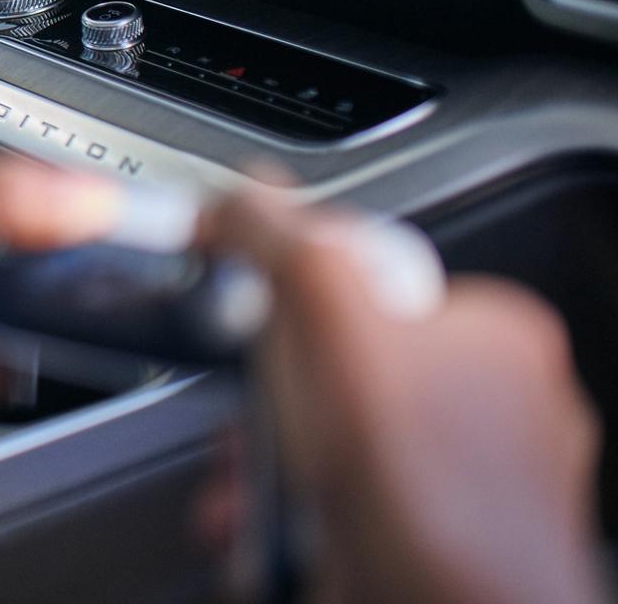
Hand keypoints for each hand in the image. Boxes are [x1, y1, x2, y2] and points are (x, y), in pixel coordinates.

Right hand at [206, 187, 604, 603]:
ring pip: (331, 442)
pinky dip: (286, 516)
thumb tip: (241, 192)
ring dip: (265, 463)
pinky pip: (337, 506)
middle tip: (249, 422)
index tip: (257, 324)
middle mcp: (494, 407)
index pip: (367, 276)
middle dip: (268, 399)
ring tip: (250, 486)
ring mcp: (465, 484)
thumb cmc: (426, 494)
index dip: (294, 299)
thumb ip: (284, 243)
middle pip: (336, 364)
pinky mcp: (429, 543)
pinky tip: (269, 528)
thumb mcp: (330, 319)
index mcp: (495, 333)